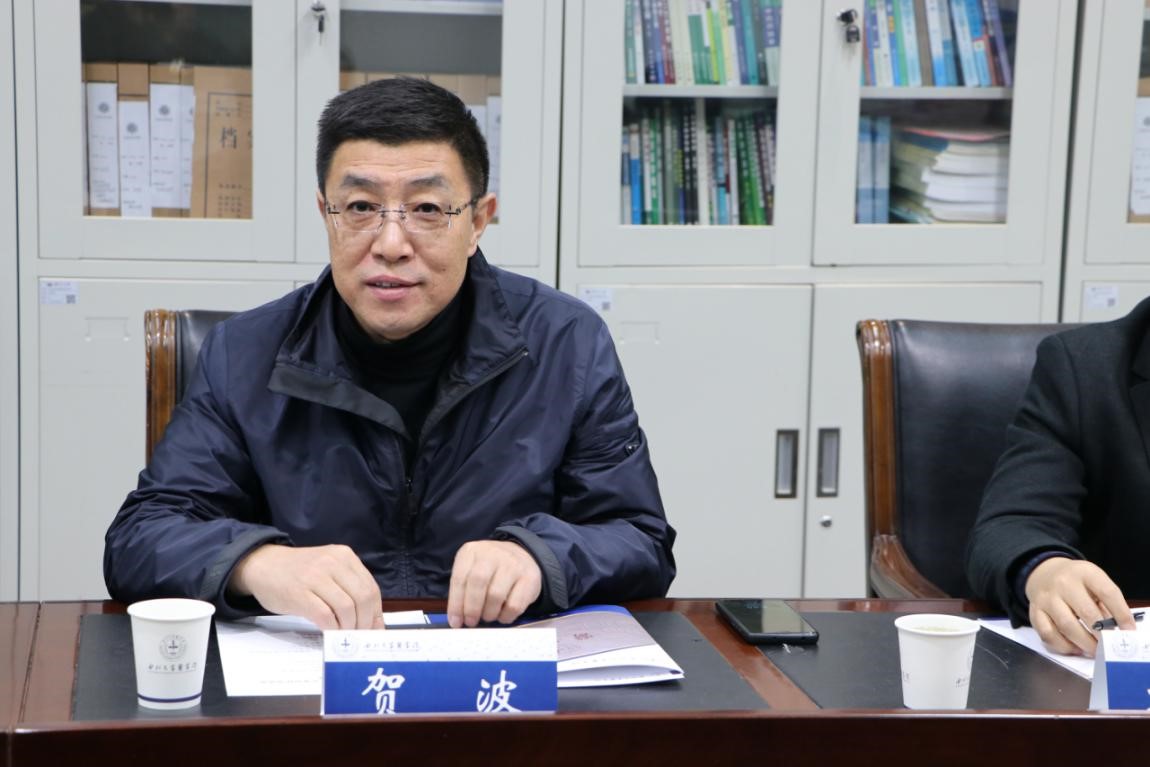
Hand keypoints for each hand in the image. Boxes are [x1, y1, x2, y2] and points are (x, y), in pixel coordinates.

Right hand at [228, 544, 382, 629]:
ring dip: (349, 628)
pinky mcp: (299, 593)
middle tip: (360, 636)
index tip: (374, 630)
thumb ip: (350, 588)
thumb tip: (374, 621)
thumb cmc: (298, 572)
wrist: (262, 565)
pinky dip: (332, 629)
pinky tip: (330, 633)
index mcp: (344, 556)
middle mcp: (333, 563)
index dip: (376, 613)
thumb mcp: (328, 570)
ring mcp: (315, 577)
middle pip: (363, 598)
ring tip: (345, 636)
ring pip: (346, 607)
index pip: (371, 588)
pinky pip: (325, 615)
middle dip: (365, 622)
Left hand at [446, 540, 541, 627]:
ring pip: (496, 595)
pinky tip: (502, 615)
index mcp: (472, 551)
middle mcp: (492, 553)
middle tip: (471, 622)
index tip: (455, 621)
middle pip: (478, 583)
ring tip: (487, 616)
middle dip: (472, 608)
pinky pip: (514, 605)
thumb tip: (457, 619)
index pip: (459, 578)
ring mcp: (513, 564)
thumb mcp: (471, 570)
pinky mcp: (529, 577)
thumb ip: (463, 591)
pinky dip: (505, 616)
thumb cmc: (490, 569)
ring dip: (489, 613)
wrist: (521, 556)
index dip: (456, 603)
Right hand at [1025, 557, 1134, 656]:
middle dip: (1101, 633)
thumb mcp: (1094, 582)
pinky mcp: (1034, 611)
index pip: (1107, 593)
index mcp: (1084, 572)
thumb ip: (1106, 603)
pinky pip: (1048, 633)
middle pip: (1086, 612)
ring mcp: (1046, 597)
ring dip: (1084, 643)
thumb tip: (1117, 630)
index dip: (1121, 614)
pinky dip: (1063, 646)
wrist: (1044, 573)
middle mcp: (1063, 583)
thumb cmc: (1076, 582)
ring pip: (1066, 626)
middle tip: (1109, 644)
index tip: (1128, 630)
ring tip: (1095, 650)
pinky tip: (1074, 648)